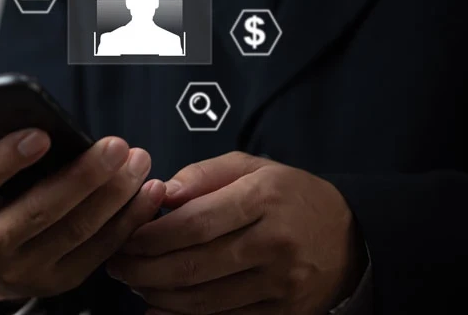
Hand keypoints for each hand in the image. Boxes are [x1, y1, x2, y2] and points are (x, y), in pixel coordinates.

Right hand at [0, 130, 165, 301]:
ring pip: (76, 231)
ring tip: (137, 160)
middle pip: (37, 212)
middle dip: (81, 177)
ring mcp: (27, 268)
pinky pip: (101, 249)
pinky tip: (148, 191)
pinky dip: (129, 219)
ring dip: (114, 195)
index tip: (40, 133)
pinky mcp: (61, 278)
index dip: (5, 159)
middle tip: (115, 145)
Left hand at [106, 152, 364, 314]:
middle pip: (194, 264)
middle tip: (117, 265)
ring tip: (135, 283)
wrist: (350, 240)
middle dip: (144, 269)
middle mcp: (274, 243)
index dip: (151, 235)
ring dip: (158, 295)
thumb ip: (202, 175)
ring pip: (204, 299)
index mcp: (264, 198)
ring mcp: (280, 283)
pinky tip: (158, 309)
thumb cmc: (290, 197)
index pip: (194, 222)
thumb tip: (161, 193)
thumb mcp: (252, 167)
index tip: (125, 236)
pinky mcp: (282, 313)